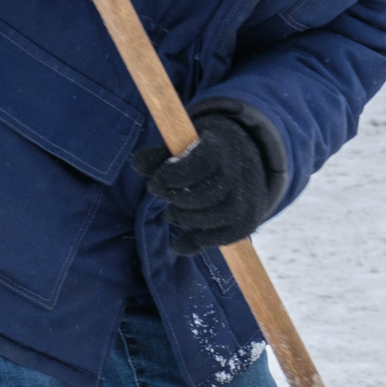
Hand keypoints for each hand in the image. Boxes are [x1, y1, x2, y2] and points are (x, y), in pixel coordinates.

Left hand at [131, 112, 283, 254]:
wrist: (250, 161)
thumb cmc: (207, 153)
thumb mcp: (186, 144)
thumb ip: (159, 155)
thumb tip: (136, 163)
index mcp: (220, 149)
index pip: (191, 167)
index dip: (167, 178)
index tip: (154, 184)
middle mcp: (237, 175)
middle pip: (195, 198)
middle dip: (173, 200)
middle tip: (164, 196)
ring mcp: (244, 201)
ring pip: (203, 220)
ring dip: (181, 219)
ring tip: (174, 213)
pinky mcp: (246, 223)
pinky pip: (214, 240)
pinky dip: (193, 242)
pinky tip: (182, 239)